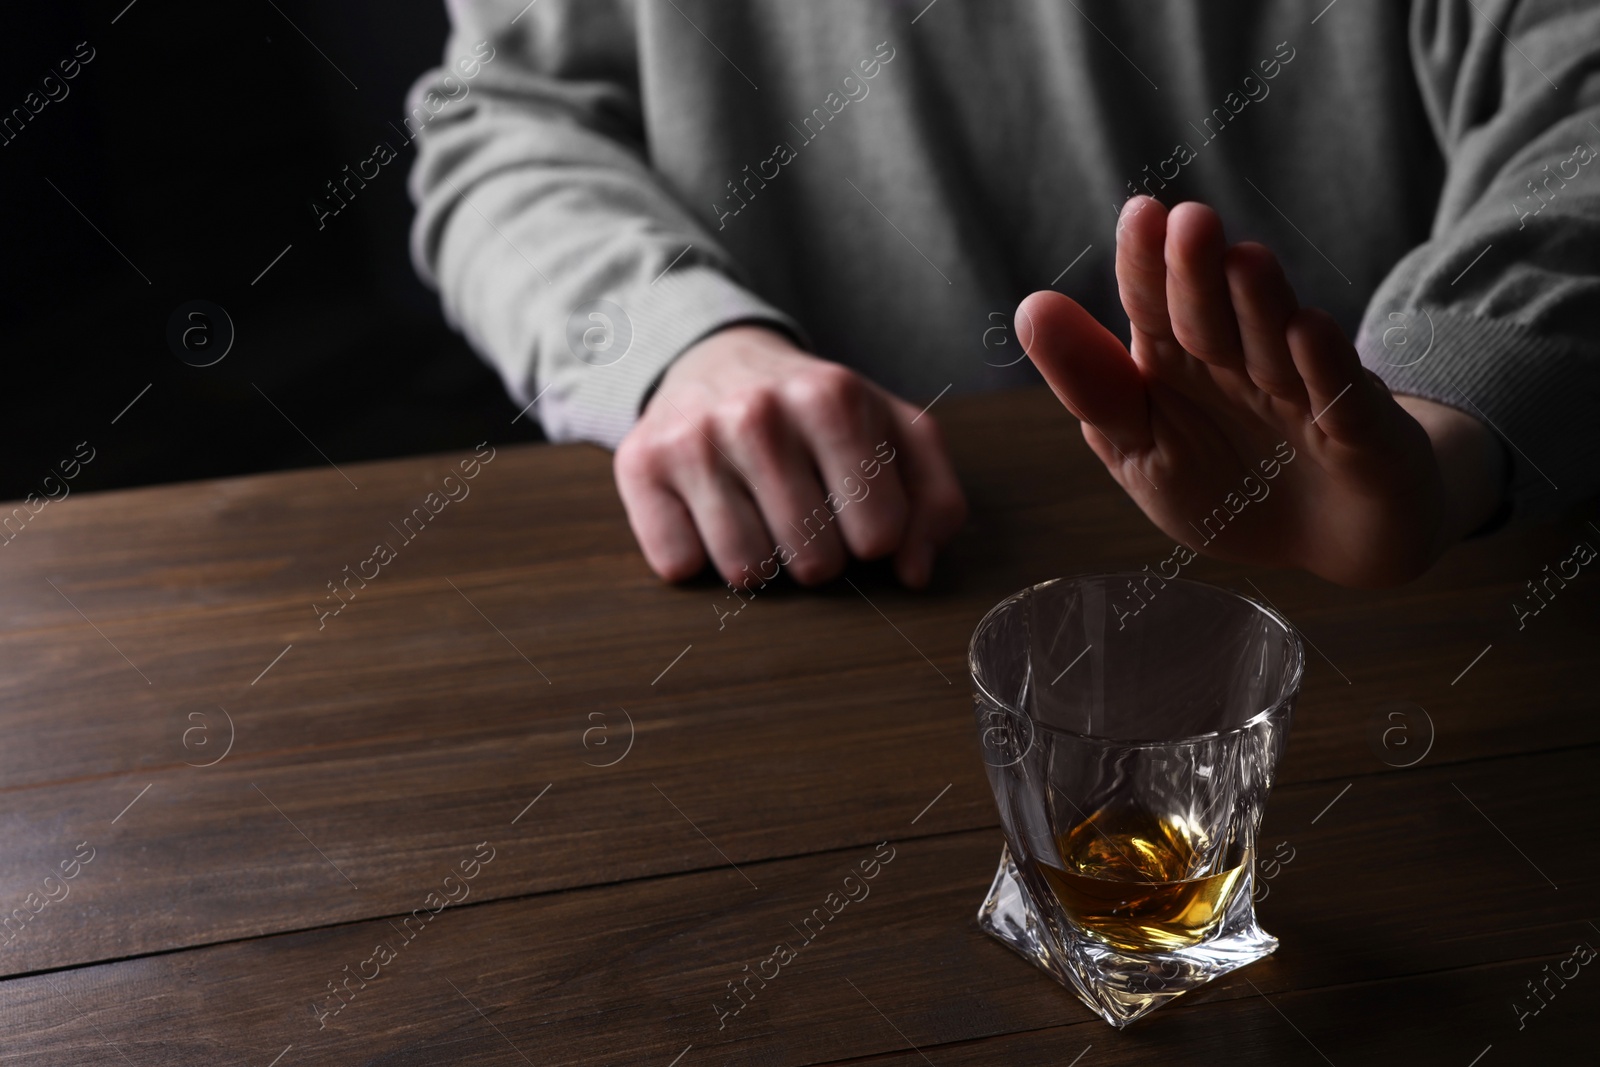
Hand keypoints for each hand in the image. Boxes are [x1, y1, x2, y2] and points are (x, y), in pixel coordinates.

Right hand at [613, 325, 967, 588]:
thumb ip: (934, 501)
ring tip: (757, 513)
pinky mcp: (640, 465)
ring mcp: (694, 438)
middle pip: (814, 562)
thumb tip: (914, 573)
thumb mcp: (895, 434)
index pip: (878, 535)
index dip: (871, 536)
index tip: (854, 507)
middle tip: (801, 510)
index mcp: (833, 397)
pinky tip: (707, 512)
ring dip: (759, 560)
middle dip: (817, 554)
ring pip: (746, 571)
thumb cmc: (820, 415)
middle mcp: (758, 413)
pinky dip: (697, 556)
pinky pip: (679, 566)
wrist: (718, 361)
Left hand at [1017, 197, 1504, 587]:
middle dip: (1198, 273)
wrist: (1329, 539)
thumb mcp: (1142, 448)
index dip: (1147, 262)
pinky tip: (1308, 331)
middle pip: (1213, 315)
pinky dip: (1325, 367)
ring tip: (1243, 262)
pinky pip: (1340, 396)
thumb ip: (1094, 389)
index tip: (1140, 215)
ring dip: (1259, 305)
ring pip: (1277, 344)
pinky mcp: (1362, 431)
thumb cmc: (1226, 485)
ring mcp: (1306, 391)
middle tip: (1188, 221)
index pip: (1157, 303)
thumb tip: (1030, 310)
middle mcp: (1244, 361)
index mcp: (1181, 359)